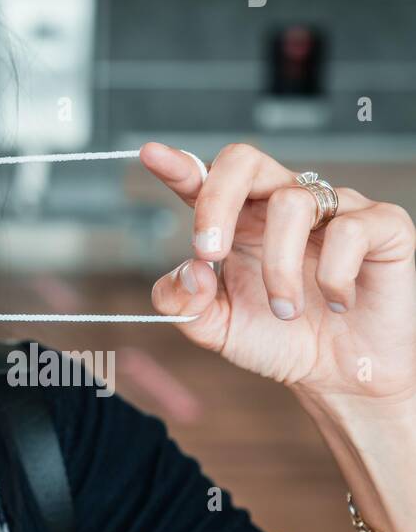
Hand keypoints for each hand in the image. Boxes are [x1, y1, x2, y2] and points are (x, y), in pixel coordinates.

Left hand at [141, 142, 415, 401]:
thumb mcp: (215, 327)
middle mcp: (279, 203)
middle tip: (209, 252)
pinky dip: (335, 276)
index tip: (150, 155)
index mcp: (235, 219)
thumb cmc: (278, 339)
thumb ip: (183, 302)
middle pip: (243, 160)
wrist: (342, 376)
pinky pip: (350, 230)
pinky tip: (339, 303)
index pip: (202, 177)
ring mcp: (332, 210)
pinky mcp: (381, 227)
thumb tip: (191, 269)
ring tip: (285, 311)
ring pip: (292, 203)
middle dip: (216, 202)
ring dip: (280, 267)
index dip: (177, 164)